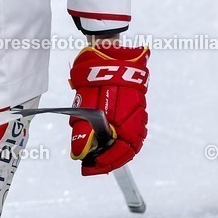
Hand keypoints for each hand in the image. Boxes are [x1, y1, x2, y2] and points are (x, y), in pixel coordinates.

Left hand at [69, 42, 148, 175]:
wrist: (109, 49)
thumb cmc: (96, 73)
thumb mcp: (85, 101)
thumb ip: (83, 128)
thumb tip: (79, 152)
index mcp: (128, 118)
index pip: (121, 151)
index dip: (105, 163)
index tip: (88, 168)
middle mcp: (136, 117)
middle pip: (127, 148)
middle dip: (109, 160)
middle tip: (90, 166)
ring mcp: (138, 110)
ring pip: (130, 140)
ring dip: (114, 151)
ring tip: (96, 158)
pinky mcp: (135, 104)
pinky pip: (130, 129)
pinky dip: (119, 140)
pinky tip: (106, 142)